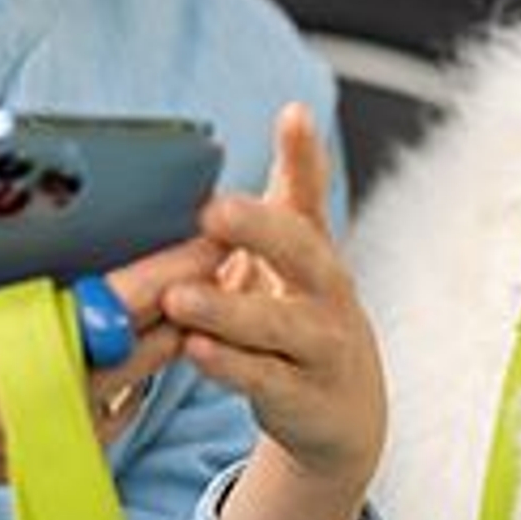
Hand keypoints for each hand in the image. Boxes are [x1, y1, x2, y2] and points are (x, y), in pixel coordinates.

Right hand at [0, 102, 220, 504]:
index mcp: (11, 354)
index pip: (121, 305)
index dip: (177, 265)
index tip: (217, 226)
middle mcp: (38, 407)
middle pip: (151, 348)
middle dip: (194, 294)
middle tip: (232, 242)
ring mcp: (43, 439)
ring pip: (139, 384)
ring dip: (172, 334)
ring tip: (208, 278)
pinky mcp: (41, 457)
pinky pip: (112, 411)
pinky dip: (135, 372)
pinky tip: (155, 329)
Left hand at [165, 102, 385, 498]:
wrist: (342, 408)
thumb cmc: (303, 312)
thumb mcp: (297, 250)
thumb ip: (293, 187)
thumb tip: (294, 110)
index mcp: (313, 248)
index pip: (311, 193)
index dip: (305, 154)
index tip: (292, 116)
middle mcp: (326, 291)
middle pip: (301, 253)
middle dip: (260, 230)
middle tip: (214, 209)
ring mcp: (320, 345)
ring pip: (277, 325)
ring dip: (227, 310)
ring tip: (178, 298)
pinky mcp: (302, 396)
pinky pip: (263, 379)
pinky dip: (229, 366)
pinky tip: (194, 349)